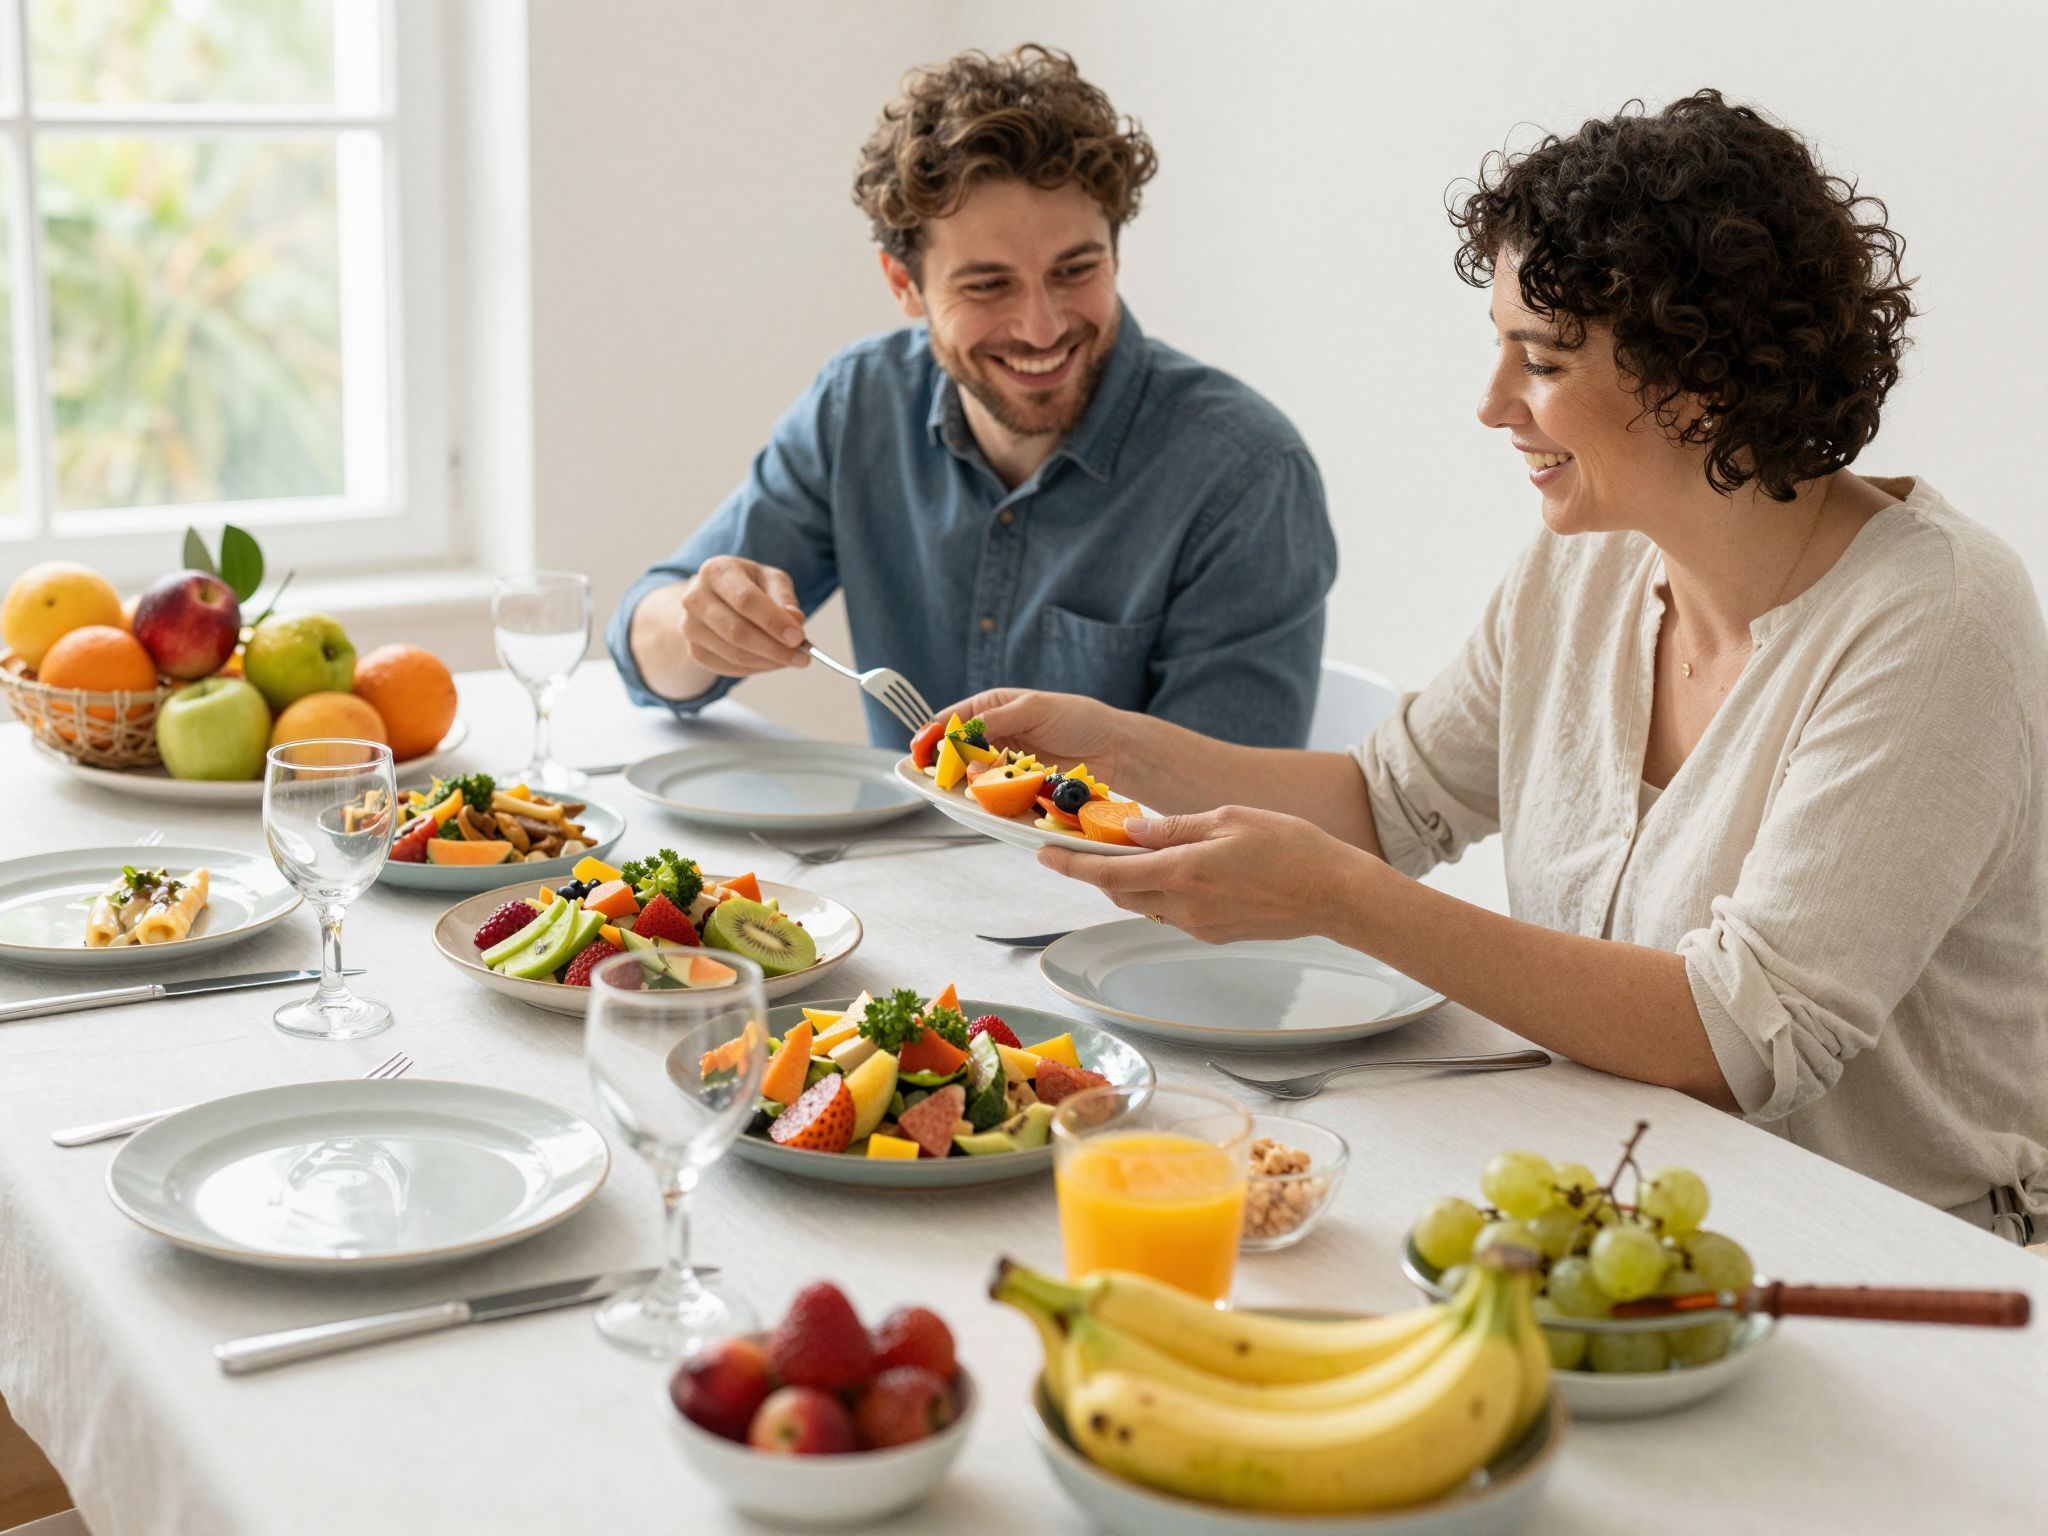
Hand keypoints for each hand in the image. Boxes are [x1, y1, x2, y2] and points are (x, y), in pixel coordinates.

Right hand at [679, 556, 808, 676]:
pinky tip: (771, 662)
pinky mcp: (694, 650)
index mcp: (717, 571)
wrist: (714, 598)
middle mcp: (696, 598)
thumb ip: (784, 597)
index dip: (773, 622)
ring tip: (790, 659)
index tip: (798, 637)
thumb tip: (795, 621)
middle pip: (737, 631)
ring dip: (768, 662)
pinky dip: (755, 669)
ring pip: (733, 654)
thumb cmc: (748, 585)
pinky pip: (728, 667)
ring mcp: (690, 626)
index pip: (746, 600)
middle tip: (801, 657)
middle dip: (774, 648)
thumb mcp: (769, 579)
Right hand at [941, 688, 1133, 783]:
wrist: (1115, 749)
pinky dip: (991, 799)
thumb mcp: (1034, 708)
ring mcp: (1005, 765)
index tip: (920, 752)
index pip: (951, 720)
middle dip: (949, 765)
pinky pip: (996, 796)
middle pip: (956, 754)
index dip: (933, 736)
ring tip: (971, 788)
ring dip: (970, 784)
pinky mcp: (1019, 789)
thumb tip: (963, 732)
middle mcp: (994, 738)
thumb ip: (997, 719)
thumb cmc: (1078, 718)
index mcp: (992, 708)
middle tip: (944, 777)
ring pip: (973, 778)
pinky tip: (991, 801)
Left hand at [1037, 805, 1372, 944]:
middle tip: (1085, 846)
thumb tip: (1131, 830)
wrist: (1333, 894)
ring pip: (1144, 904)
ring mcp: (1198, 925)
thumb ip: (1174, 827)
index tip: (1043, 853)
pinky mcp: (1214, 934)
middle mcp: (1183, 906)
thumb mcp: (1228, 818)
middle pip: (1119, 891)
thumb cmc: (1290, 848)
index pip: (1108, 871)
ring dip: (1131, 882)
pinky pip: (1171, 913)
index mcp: (1183, 872)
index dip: (1070, 864)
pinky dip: (1161, 892)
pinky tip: (1177, 871)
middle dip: (1097, 872)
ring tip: (1134, 854)